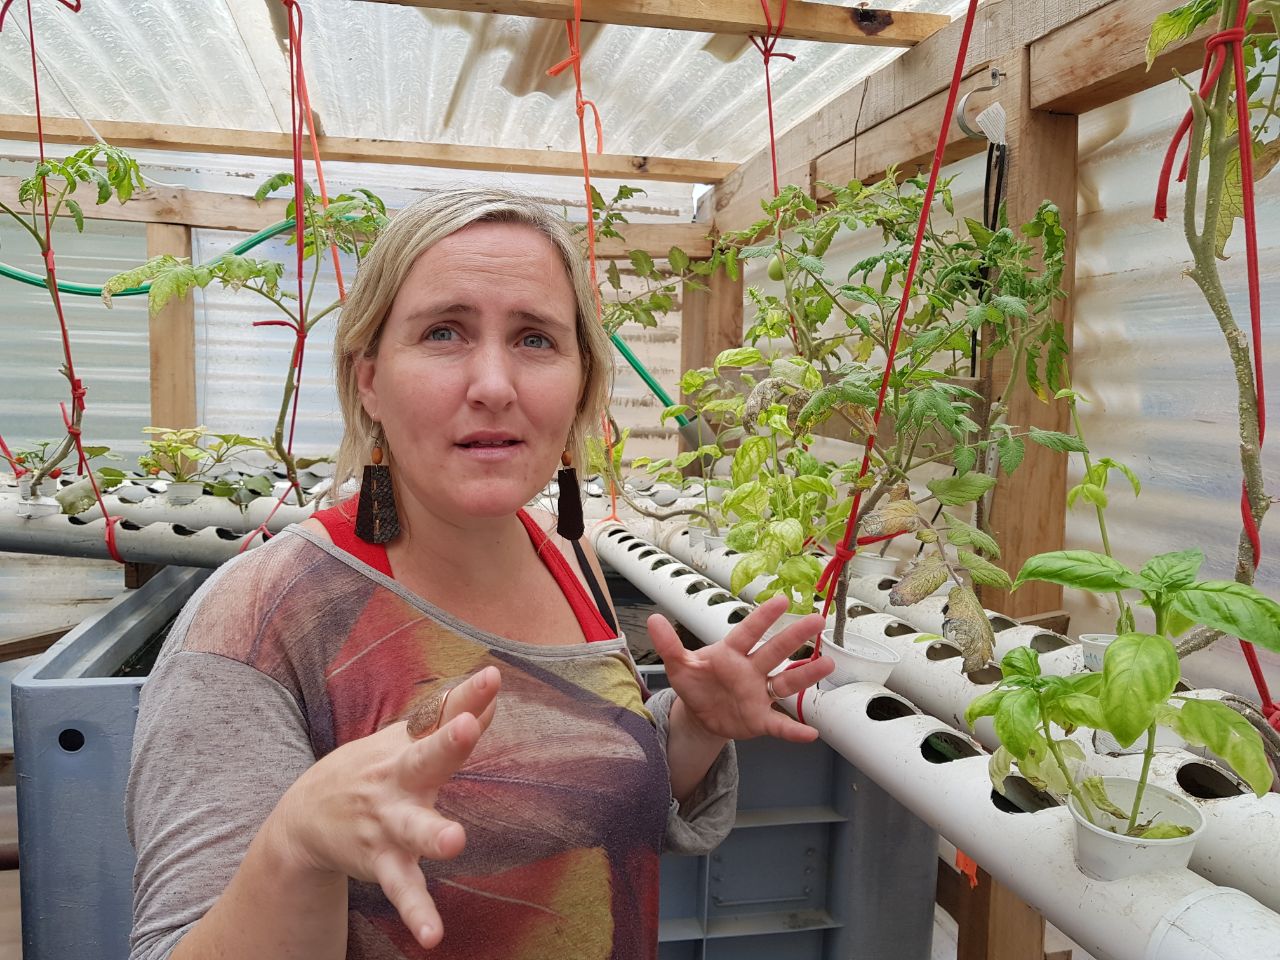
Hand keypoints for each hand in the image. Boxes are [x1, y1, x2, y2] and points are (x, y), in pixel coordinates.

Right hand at [271, 665, 500, 949]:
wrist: (305, 815)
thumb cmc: (373, 769)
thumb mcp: (405, 740)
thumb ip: (450, 717)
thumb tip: (491, 690)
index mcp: (409, 746)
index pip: (443, 715)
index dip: (468, 696)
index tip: (492, 677)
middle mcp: (398, 780)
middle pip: (425, 759)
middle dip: (448, 743)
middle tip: (467, 729)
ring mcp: (388, 823)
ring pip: (413, 829)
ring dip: (433, 834)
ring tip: (454, 841)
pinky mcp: (383, 863)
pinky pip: (403, 890)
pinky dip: (417, 912)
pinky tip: (432, 936)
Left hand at [648, 595, 833, 742]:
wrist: (700, 714)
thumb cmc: (696, 683)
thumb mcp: (678, 666)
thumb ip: (669, 644)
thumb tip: (653, 620)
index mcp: (730, 653)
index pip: (748, 631)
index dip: (762, 617)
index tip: (781, 600)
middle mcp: (750, 670)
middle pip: (774, 651)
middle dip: (794, 636)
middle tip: (816, 620)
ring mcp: (758, 694)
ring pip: (786, 682)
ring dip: (806, 674)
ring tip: (827, 664)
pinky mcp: (759, 718)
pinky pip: (779, 723)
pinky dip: (794, 729)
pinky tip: (810, 734)